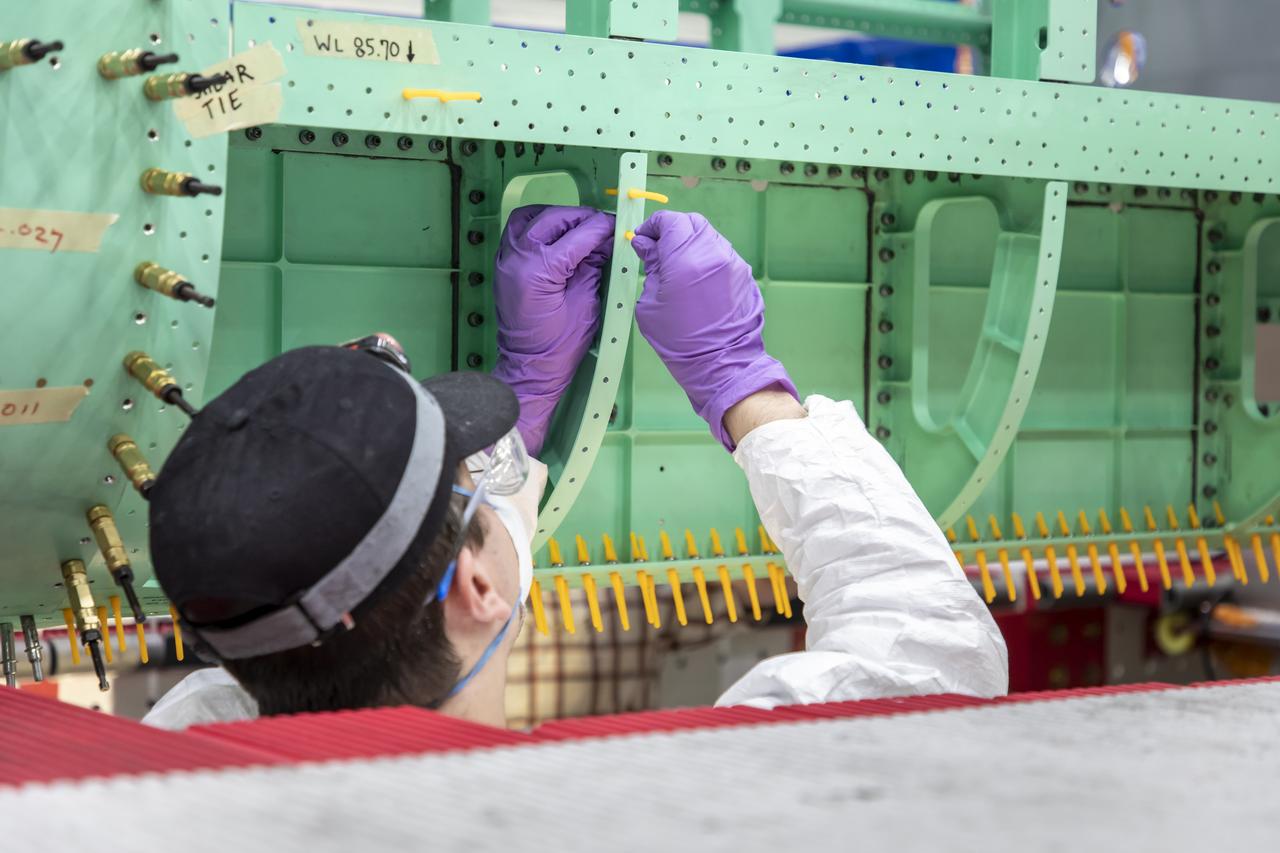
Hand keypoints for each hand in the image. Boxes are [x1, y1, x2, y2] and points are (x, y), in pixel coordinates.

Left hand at [490, 205, 614, 455]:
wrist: (529, 367)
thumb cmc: (561, 344)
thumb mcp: (587, 304)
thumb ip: (593, 266)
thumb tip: (606, 241)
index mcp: (540, 271)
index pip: (577, 235)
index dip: (601, 228)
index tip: (617, 226)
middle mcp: (517, 258)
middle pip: (552, 219)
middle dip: (580, 218)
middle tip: (601, 225)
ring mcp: (505, 259)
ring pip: (529, 217)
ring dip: (555, 216)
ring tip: (576, 226)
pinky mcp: (502, 264)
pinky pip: (516, 230)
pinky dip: (536, 225)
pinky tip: (555, 234)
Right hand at [630, 210, 795, 450]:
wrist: (722, 364)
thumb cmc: (679, 340)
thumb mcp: (651, 304)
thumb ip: (651, 266)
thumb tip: (645, 244)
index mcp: (685, 259)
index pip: (670, 221)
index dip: (653, 226)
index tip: (643, 240)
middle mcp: (713, 253)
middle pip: (691, 223)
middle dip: (672, 230)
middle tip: (659, 250)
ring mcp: (733, 263)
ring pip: (709, 236)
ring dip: (691, 242)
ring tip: (678, 267)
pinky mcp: (744, 275)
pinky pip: (722, 254)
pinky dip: (706, 257)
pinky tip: (697, 280)